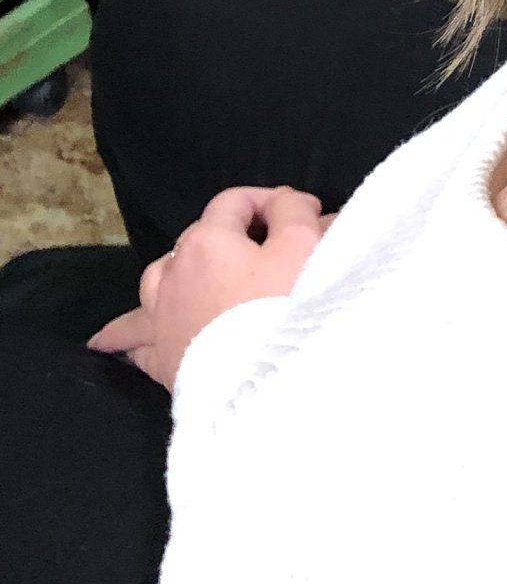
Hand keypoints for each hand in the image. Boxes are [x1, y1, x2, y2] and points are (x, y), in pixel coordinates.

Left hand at [89, 186, 332, 390]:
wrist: (265, 382)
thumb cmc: (286, 306)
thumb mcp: (303, 245)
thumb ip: (292, 212)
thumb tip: (285, 201)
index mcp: (207, 241)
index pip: (233, 202)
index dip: (270, 201)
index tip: (303, 213)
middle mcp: (173, 274)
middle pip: (196, 239)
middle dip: (229, 237)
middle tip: (266, 247)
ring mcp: (161, 319)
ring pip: (155, 284)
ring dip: (171, 276)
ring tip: (181, 281)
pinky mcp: (161, 360)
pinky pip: (138, 345)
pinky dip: (133, 340)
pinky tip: (125, 347)